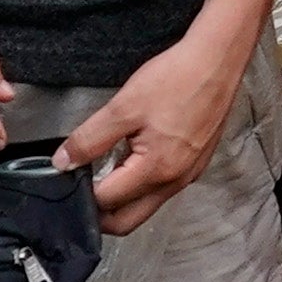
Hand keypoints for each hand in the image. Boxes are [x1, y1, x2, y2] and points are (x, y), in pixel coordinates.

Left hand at [60, 20, 251, 234]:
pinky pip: (163, 189)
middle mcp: (175, 181)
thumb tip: (63, 163)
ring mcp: (189, 174)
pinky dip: (143, 184)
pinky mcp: (196, 163)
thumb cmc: (176, 79)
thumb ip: (89, 139)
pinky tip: (134, 157)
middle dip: (101, 214)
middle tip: (81, 189)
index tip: (70, 175)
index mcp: (156, 170)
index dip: (82, 192)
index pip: (107, 202)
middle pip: (128, 220)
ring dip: (123, 198)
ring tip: (107, 167)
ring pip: (146, 205)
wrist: (218, 60)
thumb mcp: (123, 107)